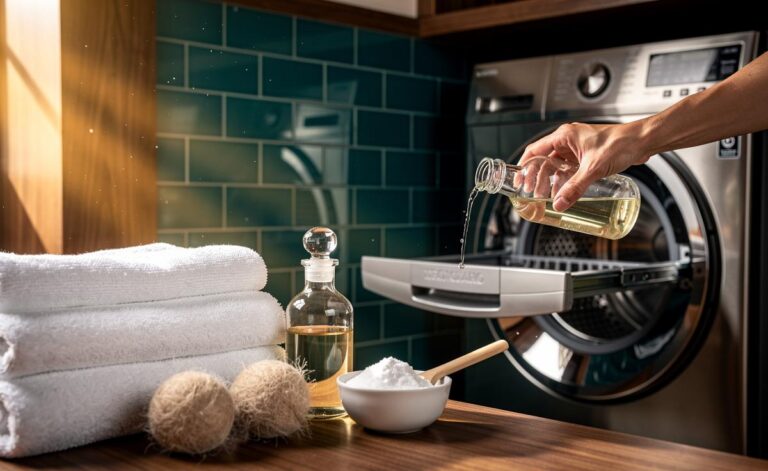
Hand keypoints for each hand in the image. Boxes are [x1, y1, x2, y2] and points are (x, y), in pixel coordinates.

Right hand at [519, 121, 652, 210]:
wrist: (642, 141)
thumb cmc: (621, 142)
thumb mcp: (593, 168)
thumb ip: (575, 187)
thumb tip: (560, 203)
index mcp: (564, 136)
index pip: (534, 150)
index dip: (524, 166)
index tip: (520, 180)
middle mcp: (569, 140)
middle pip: (544, 160)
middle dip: (537, 177)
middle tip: (532, 192)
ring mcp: (578, 148)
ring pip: (557, 165)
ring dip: (550, 179)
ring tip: (546, 195)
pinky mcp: (587, 156)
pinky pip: (569, 168)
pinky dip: (564, 179)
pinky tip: (564, 190)